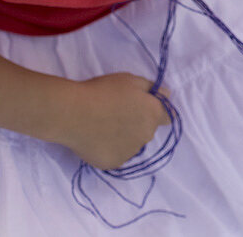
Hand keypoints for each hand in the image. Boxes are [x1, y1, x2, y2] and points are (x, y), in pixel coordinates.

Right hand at [55, 72, 171, 170]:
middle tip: (117, 113)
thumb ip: (152, 88)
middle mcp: (146, 135)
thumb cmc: (103, 91)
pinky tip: (96, 138)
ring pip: (132, 144)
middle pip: (148, 130)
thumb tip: (166, 95)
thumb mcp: (131, 80)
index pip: (169, 117)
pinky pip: (116, 155)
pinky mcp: (113, 163)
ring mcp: (130, 152)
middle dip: (138, 123)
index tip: (145, 107)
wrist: (73, 113)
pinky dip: (110, 148)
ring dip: (125, 137)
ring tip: (103, 125)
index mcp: (153, 114)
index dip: (158, 111)